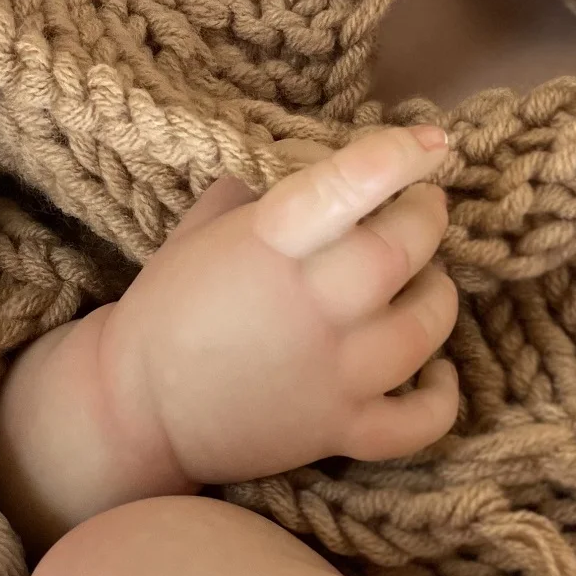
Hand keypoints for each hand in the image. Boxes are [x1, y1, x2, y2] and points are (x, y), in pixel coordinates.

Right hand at [95, 125, 460, 487]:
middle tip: (422, 207)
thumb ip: (261, 192)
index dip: (399, 158)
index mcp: (271, 242)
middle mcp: (313, 305)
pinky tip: (435, 371)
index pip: (349, 186)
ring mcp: (335, 374)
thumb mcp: (202, 227)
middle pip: (405, 251)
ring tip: (424, 280)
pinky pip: (422, 420)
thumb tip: (314, 165)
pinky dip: (441, 396)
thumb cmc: (169, 307)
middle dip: (426, 219)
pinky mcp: (342, 431)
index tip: (432, 144)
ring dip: (438, 294)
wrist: (134, 409)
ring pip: (427, 327)